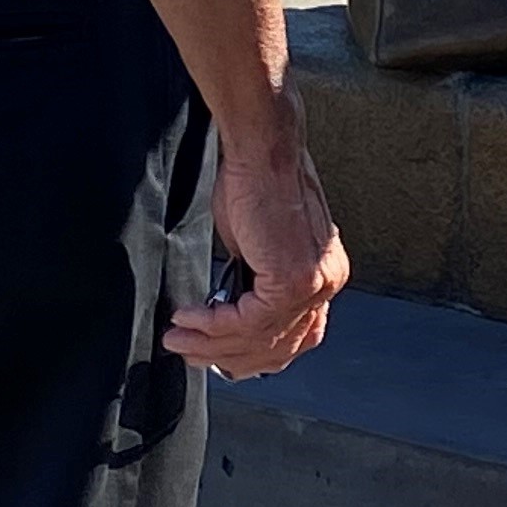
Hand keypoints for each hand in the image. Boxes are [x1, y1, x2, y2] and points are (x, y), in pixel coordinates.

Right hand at [161, 127, 347, 378]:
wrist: (263, 150)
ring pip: (260, 337)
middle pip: (280, 345)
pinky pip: (247, 321)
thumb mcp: (258, 245)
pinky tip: (190, 318)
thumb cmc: (257, 184)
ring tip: (179, 339)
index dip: (258, 353)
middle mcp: (327, 283)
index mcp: (325, 274)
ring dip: (212, 343)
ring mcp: (313, 283)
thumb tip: (230, 310)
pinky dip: (213, 325)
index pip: (299, 334)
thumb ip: (254, 282)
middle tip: (190, 351)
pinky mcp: (292, 279)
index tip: (224, 356)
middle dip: (229, 356)